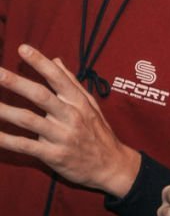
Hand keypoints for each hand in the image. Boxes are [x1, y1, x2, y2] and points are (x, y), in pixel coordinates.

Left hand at [0, 45, 139, 195]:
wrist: (112, 167)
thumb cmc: (99, 134)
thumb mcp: (92, 106)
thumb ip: (71, 83)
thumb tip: (55, 60)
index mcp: (79, 103)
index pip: (58, 78)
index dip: (40, 63)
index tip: (22, 48)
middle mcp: (71, 117)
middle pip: (40, 96)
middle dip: (16, 83)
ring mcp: (62, 136)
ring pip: (29, 120)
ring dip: (4, 111)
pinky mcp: (54, 155)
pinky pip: (25, 146)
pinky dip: (6, 140)